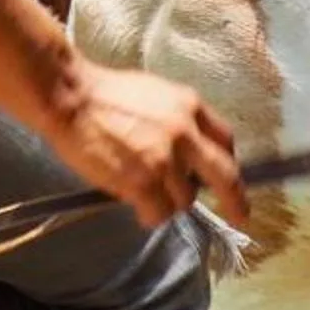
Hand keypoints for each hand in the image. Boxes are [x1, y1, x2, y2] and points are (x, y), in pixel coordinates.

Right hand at [47, 60, 248, 230]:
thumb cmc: (102, 95)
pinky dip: (149, 214)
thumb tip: (187, 154)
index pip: (224, 139)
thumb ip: (177, 121)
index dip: (227, 162)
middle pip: (224, 175)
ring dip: (167, 202)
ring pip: (184, 199)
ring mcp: (165, 159)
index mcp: (188, 105)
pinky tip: (136, 206)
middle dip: (234, 200)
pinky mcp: (143, 181)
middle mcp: (184, 132)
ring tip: (143, 193)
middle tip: (240, 215)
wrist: (69, 96)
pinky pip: (158, 213)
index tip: (228, 177)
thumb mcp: (153, 94)